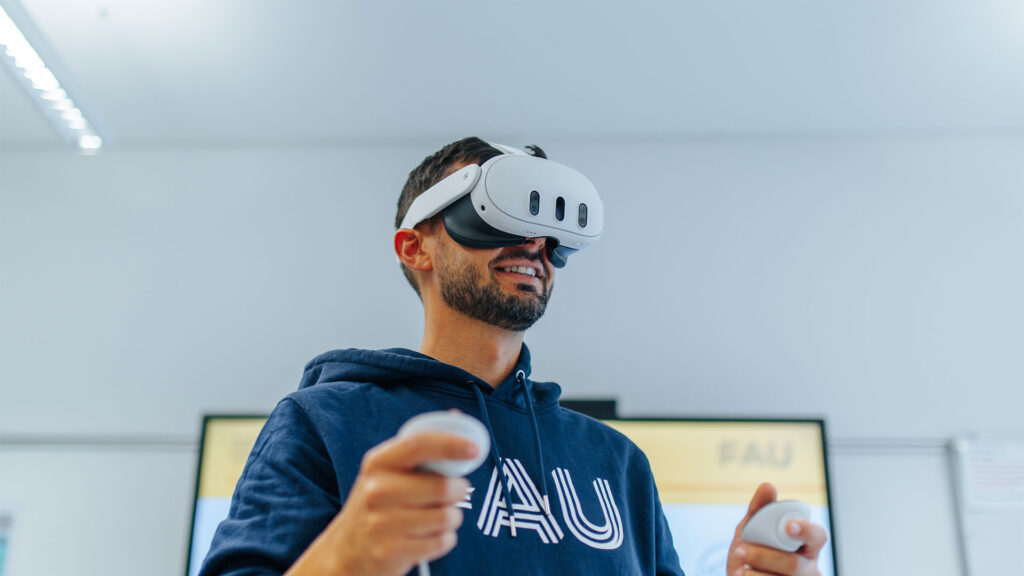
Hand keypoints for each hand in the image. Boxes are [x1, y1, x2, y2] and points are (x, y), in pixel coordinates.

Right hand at [286, 432, 478, 575]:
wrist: (348, 550)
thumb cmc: (380, 503)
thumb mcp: (389, 471)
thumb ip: (421, 448)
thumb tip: (457, 416)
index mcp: (378, 462)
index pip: (419, 445)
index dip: (451, 444)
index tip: (474, 449)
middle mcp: (376, 490)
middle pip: (442, 487)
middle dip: (459, 490)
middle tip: (453, 492)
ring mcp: (382, 523)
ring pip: (447, 517)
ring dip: (452, 518)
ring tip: (436, 517)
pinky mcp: (391, 552)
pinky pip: (442, 542)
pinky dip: (444, 540)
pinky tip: (427, 536)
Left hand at [727, 483, 828, 575]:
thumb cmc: (751, 551)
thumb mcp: (751, 529)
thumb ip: (759, 509)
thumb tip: (768, 486)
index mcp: (805, 545)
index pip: (817, 536)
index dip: (806, 530)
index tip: (788, 526)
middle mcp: (808, 568)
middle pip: (795, 565)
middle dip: (764, 556)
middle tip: (741, 551)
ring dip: (755, 573)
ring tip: (739, 568)